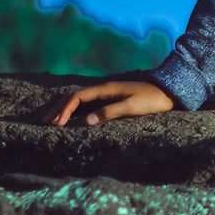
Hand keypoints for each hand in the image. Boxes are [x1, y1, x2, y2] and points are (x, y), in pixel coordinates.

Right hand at [41, 80, 176, 126]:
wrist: (169, 93)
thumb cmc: (152, 100)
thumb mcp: (131, 107)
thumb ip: (109, 113)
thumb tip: (86, 122)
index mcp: (106, 89)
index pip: (77, 97)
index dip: (64, 109)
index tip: (56, 124)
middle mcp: (104, 90)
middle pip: (75, 97)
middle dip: (59, 109)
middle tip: (45, 123)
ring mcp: (108, 94)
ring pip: (81, 100)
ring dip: (66, 110)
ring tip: (54, 122)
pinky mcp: (113, 100)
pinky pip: (89, 104)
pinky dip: (77, 111)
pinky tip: (74, 120)